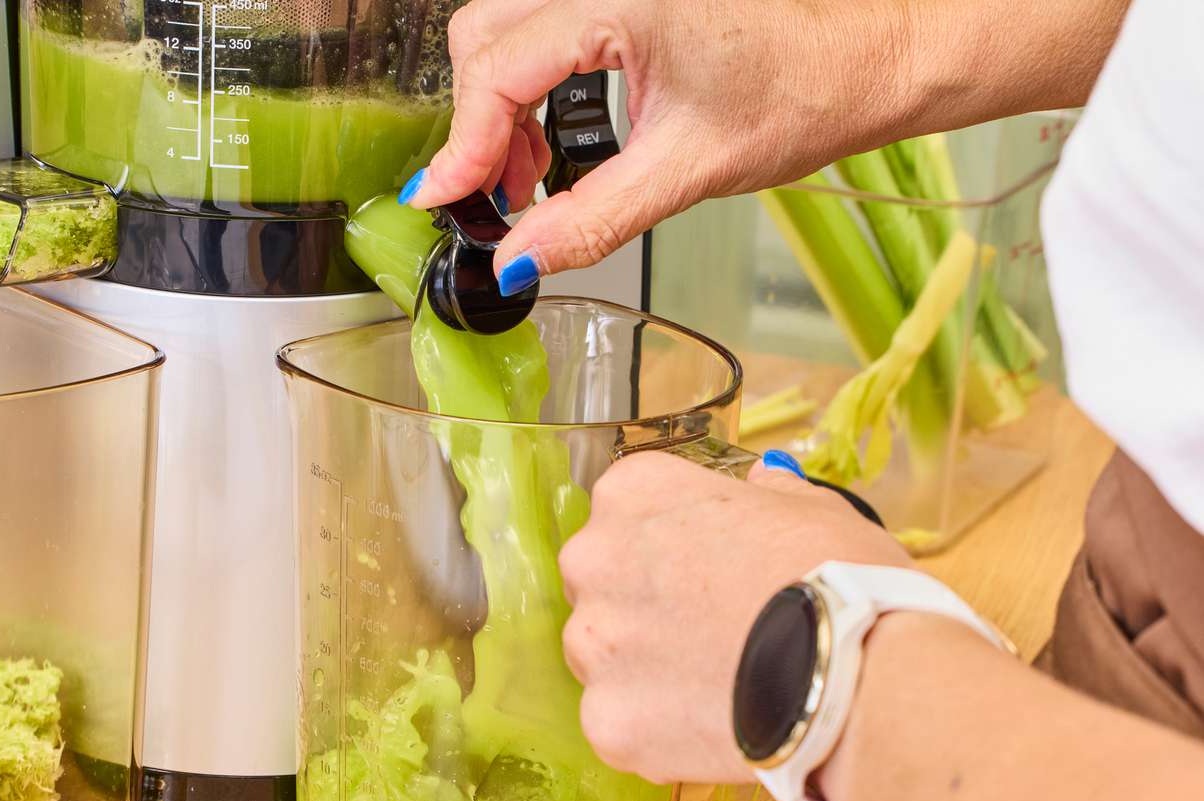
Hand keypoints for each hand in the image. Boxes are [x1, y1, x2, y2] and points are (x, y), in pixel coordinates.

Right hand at [405, 0, 915, 286]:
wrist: (868, 60)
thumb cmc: (806, 92)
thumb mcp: (688, 171)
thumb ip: (591, 219)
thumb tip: (520, 263)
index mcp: (623, 1)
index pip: (499, 69)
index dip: (464, 144)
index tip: (442, 200)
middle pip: (485, 35)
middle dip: (478, 122)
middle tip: (498, 198)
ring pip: (504, 26)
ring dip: (498, 103)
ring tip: (527, 175)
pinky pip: (541, 27)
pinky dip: (529, 84)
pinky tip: (551, 138)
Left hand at [558, 452, 911, 785]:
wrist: (853, 676)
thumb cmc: (840, 580)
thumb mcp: (816, 509)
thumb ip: (771, 492)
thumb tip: (764, 479)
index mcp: (635, 493)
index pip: (630, 512)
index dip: (674, 544)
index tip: (710, 568)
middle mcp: (593, 560)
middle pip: (603, 583)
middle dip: (645, 605)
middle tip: (710, 631)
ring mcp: (591, 644)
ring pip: (602, 656)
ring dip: (643, 668)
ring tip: (714, 685)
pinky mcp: (604, 719)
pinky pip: (616, 722)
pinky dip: (653, 729)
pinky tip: (709, 727)